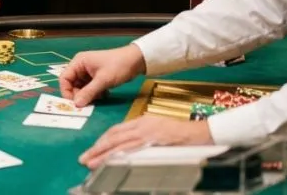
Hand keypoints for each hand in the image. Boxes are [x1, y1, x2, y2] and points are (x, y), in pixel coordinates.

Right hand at [59, 44, 145, 106]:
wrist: (136, 61)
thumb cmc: (118, 66)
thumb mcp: (103, 80)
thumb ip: (88, 92)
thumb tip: (76, 105)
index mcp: (79, 62)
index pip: (65, 78)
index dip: (67, 91)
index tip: (74, 103)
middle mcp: (81, 66)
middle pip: (72, 84)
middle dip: (79, 94)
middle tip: (88, 103)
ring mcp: (88, 71)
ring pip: (81, 87)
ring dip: (88, 95)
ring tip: (99, 97)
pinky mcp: (96, 76)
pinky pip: (89, 87)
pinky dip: (95, 93)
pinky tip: (104, 94)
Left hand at [80, 116, 213, 168]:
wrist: (202, 133)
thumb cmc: (184, 136)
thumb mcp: (160, 133)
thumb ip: (145, 139)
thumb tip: (130, 149)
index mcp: (142, 122)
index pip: (117, 131)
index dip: (103, 141)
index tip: (93, 150)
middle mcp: (142, 125)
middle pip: (113, 136)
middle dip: (97, 148)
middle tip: (84, 159)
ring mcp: (147, 133)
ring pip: (119, 143)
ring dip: (103, 154)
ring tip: (90, 163)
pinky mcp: (154, 141)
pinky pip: (132, 149)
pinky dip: (119, 155)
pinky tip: (110, 162)